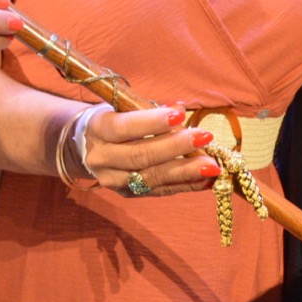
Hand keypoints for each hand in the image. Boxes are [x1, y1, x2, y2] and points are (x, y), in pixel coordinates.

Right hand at [80, 105, 221, 194]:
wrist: (89, 146)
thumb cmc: (115, 119)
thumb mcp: (124, 107)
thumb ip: (149, 109)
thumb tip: (179, 108)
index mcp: (98, 129)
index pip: (125, 127)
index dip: (152, 122)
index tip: (180, 115)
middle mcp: (102, 158)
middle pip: (140, 155)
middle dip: (176, 147)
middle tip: (205, 138)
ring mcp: (114, 180)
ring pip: (151, 178)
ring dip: (185, 171)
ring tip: (212, 166)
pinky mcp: (128, 194)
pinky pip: (160, 191)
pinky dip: (185, 185)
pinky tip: (206, 180)